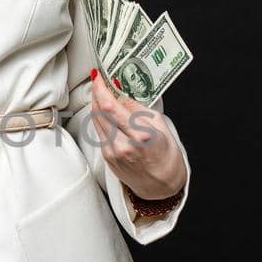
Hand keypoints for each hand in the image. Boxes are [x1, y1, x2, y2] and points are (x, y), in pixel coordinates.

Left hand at [85, 67, 186, 200]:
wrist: (161, 185)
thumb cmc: (165, 155)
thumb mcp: (160, 125)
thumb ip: (138, 109)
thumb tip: (121, 93)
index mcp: (140, 135)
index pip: (110, 107)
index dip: (100, 89)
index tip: (98, 77)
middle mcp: (123, 145)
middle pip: (99, 112)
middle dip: (96, 93)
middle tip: (98, 80)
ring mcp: (113, 152)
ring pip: (96, 121)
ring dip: (96, 104)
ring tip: (101, 92)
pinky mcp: (107, 157)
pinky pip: (98, 131)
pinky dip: (99, 118)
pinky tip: (105, 111)